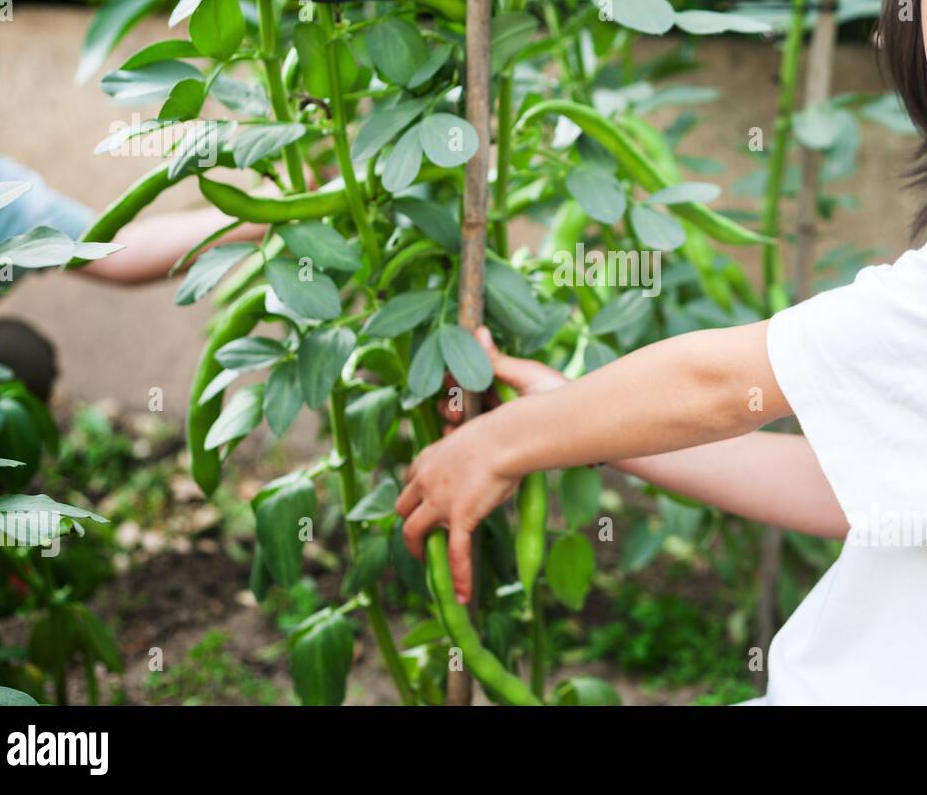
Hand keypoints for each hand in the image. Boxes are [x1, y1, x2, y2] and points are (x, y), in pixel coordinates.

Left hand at [398, 325, 564, 603]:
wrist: (522, 430)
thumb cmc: (522, 407)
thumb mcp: (504, 382)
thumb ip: (492, 364)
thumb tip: (481, 330)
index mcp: (437, 447)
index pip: (413, 472)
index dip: (415, 487)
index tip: (421, 497)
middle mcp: (429, 474)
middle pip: (404, 503)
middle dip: (409, 520)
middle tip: (419, 536)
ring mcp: (440, 497)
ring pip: (415, 530)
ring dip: (421, 549)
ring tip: (432, 568)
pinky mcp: (459, 516)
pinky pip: (453, 553)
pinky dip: (459, 576)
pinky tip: (464, 595)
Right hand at [436, 324, 567, 434]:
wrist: (582, 430)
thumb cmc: (559, 398)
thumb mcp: (528, 377)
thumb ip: (499, 361)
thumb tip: (479, 330)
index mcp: (501, 384)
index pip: (468, 377)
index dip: (456, 376)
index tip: (452, 378)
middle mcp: (495, 404)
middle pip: (460, 399)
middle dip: (451, 400)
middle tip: (456, 405)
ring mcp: (494, 426)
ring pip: (461, 421)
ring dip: (452, 417)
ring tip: (458, 418)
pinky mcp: (496, 446)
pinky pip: (469, 444)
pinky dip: (457, 439)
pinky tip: (456, 436)